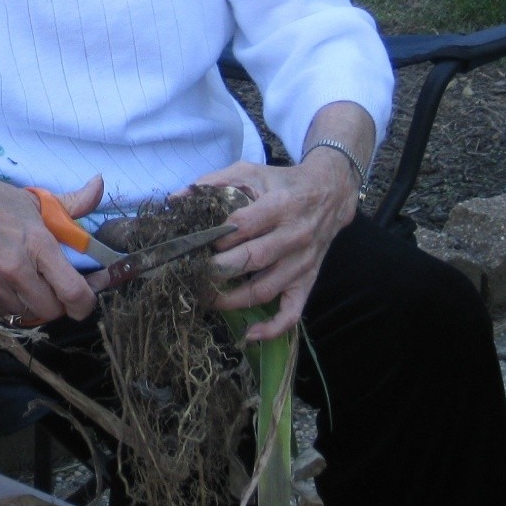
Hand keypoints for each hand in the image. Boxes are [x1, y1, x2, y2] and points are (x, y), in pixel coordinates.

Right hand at [0, 151, 103, 322]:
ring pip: (32, 315)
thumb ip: (71, 203)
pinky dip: (18, 304)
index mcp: (37, 243)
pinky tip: (16, 283)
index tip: (90, 291)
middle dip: (63, 301)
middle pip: (55, 311)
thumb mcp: (31, 199)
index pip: (75, 293)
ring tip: (38, 282)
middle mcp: (18, 270)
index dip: (88, 301)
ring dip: (40, 304)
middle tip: (61, 283)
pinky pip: (10, 312)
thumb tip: (100, 186)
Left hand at [189, 103, 372, 342]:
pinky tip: (249, 334)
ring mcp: (301, 263)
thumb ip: (212, 183)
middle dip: (216, 270)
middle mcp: (294, 236)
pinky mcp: (307, 281)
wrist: (330, 193)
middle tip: (190, 274)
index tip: (194, 243)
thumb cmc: (282, 183)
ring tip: (205, 298)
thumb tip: (175, 199)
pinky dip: (272, 328)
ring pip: (264, 289)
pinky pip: (292, 312)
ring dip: (231, 299)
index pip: (241, 225)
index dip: (215, 237)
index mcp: (279, 205)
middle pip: (251, 259)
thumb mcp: (249, 172)